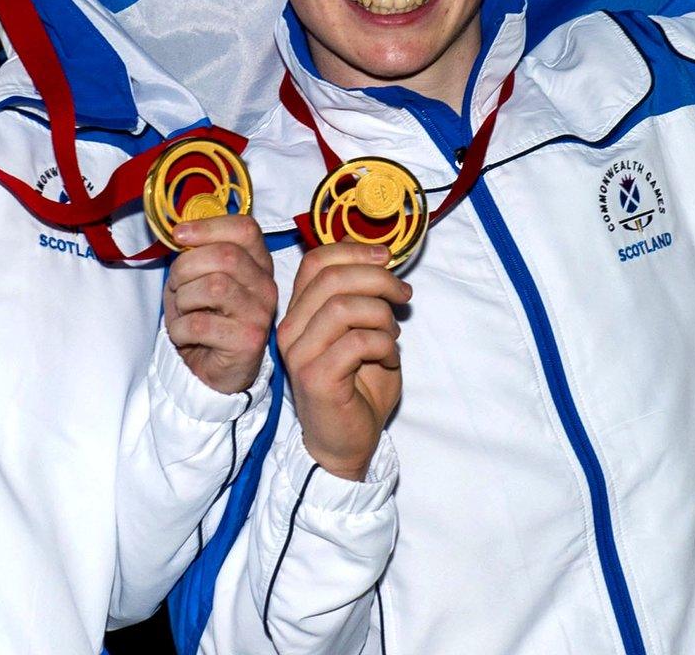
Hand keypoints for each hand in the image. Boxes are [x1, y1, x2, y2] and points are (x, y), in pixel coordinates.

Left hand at [164, 214, 277, 394]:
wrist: (212, 371)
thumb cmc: (203, 318)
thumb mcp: (198, 278)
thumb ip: (196, 253)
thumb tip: (182, 232)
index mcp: (258, 263)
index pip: (245, 229)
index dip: (208, 226)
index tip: (179, 235)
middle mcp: (266, 285)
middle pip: (226, 255)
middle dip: (187, 267)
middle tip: (176, 284)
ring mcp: (261, 314)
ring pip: (214, 286)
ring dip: (183, 298)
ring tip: (183, 311)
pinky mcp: (249, 341)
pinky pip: (201, 323)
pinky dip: (181, 329)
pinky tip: (185, 335)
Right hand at [277, 242, 409, 480]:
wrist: (347, 443)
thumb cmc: (358, 389)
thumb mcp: (363, 332)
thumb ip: (363, 297)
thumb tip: (379, 257)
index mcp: (300, 313)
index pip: (315, 262)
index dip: (353, 250)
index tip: (387, 257)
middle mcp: (291, 329)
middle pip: (331, 278)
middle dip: (377, 279)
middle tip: (403, 296)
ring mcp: (299, 353)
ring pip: (343, 307)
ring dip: (381, 316)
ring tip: (392, 337)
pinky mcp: (315, 377)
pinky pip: (357, 342)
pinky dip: (384, 345)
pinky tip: (388, 359)